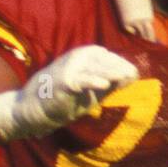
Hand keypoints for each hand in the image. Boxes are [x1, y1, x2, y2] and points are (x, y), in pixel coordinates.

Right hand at [0, 45, 138, 140]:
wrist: (33, 110)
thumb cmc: (63, 100)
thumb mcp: (90, 91)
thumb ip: (111, 83)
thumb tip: (134, 75)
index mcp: (84, 56)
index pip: (109, 57)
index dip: (122, 66)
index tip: (133, 75)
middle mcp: (77, 57)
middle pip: (106, 61)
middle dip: (120, 68)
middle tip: (133, 76)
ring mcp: (70, 67)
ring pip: (97, 68)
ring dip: (112, 73)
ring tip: (126, 77)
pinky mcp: (65, 80)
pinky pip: (82, 80)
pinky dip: (93, 81)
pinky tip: (104, 85)